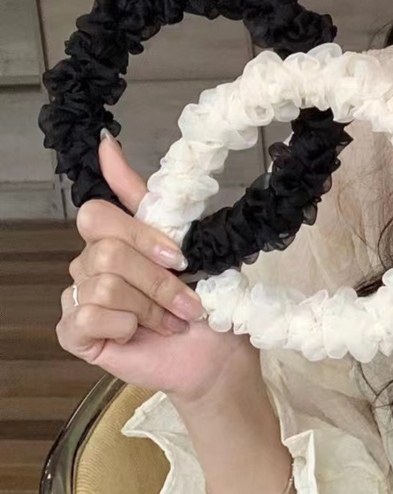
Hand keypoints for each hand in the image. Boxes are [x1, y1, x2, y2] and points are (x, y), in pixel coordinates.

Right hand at [55, 135, 260, 403]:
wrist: (216, 349)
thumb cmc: (206, 298)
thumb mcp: (187, 239)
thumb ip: (145, 196)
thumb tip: (106, 143)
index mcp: (116, 238)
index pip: (96, 213)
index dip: (139, 231)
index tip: (176, 252)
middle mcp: (91, 264)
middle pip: (106, 249)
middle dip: (158, 277)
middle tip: (186, 296)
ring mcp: (78, 298)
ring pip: (104, 284)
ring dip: (151, 305)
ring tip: (171, 319)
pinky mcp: (74, 333)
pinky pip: (87, 315)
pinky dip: (127, 325)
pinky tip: (142, 334)